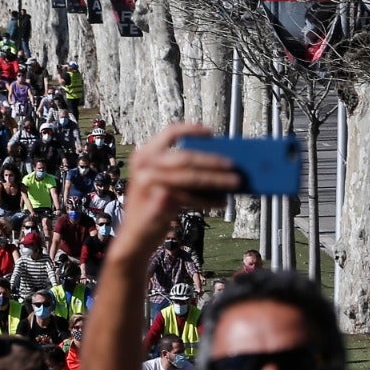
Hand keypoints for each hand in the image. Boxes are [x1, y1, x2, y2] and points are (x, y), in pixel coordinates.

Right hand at [116, 124, 237, 248]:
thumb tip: (215, 159)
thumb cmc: (150, 207)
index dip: (191, 130)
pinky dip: (209, 200)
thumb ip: (176, 170)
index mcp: (143, 156)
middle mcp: (144, 168)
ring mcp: (150, 187)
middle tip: (233, 165)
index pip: (168, 134)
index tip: (212, 133)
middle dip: (212, 161)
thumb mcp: (156, 182)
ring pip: (191, 179)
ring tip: (235, 183)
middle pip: (185, 158)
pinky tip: (221, 201)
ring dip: (217, 181)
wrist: (133, 239)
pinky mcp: (159, 205)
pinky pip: (192, 200)